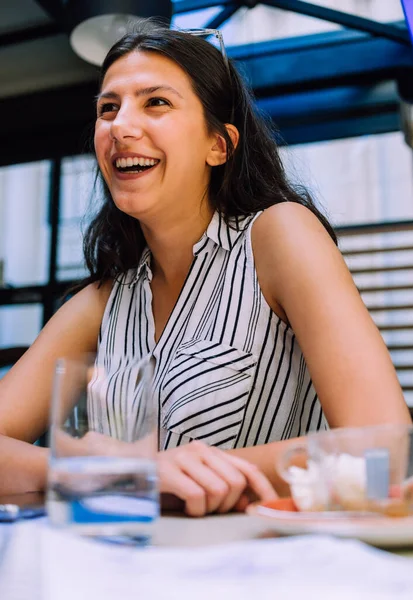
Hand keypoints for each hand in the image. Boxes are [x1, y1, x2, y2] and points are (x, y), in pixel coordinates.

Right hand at [157, 440, 276, 516]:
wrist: (129, 474)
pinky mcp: (168, 471)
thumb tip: (250, 503)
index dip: (263, 488)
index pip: (247, 468)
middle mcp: (200, 450)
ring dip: (209, 509)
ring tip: (195, 508)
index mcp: (211, 452)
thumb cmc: (167, 484)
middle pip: (235, 482)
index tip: (269, 507)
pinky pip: (196, 496)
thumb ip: (224, 486)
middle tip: (210, 510)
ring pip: (219, 490)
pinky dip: (195, 510)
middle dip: (228, 505)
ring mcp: (183, 457)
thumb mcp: (199, 482)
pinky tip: (186, 510)